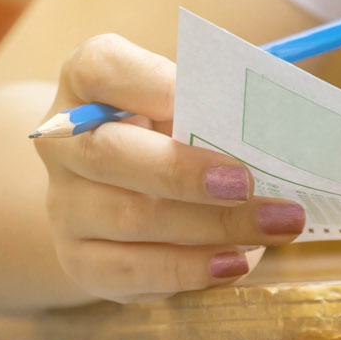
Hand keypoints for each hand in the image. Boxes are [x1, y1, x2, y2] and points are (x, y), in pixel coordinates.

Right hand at [34, 33, 306, 301]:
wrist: (111, 193)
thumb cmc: (164, 134)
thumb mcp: (180, 103)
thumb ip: (209, 104)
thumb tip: (270, 129)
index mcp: (85, 84)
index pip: (98, 68)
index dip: (147, 80)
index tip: (198, 96)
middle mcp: (64, 143)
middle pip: (109, 154)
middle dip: (185, 172)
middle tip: (248, 184)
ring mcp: (66, 205)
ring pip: (131, 218)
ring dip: (212, 226)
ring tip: (276, 225)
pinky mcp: (80, 259)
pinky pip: (132, 271)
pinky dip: (189, 269)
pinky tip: (235, 263)